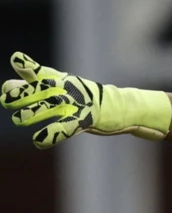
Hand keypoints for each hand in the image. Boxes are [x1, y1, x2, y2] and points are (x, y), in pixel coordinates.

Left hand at [1, 52, 171, 148]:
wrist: (119, 107)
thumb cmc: (85, 96)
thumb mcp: (61, 85)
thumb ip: (34, 84)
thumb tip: (7, 85)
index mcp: (59, 80)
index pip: (37, 73)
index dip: (25, 71)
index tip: (13, 75)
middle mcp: (66, 90)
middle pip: (40, 89)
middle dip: (21, 95)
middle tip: (6, 101)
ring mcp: (76, 105)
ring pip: (49, 108)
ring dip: (31, 113)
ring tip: (18, 119)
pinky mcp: (85, 121)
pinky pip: (66, 128)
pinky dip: (52, 135)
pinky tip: (38, 141)